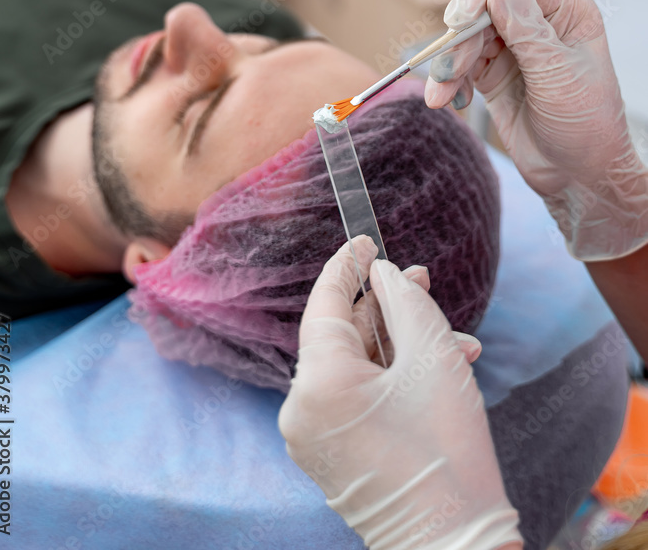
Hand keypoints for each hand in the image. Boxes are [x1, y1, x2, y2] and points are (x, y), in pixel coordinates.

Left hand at [279, 236, 522, 549]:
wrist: (456, 548)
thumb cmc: (447, 450)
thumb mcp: (433, 357)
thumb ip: (405, 300)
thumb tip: (384, 276)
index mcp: (317, 383)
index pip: (326, 304)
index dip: (348, 266)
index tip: (365, 239)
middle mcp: (301, 410)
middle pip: (343, 337)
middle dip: (388, 310)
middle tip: (422, 282)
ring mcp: (312, 438)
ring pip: (355, 369)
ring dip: (400, 348)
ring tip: (455, 341)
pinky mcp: (331, 457)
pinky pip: (355, 399)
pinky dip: (390, 381)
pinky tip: (436, 372)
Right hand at [424, 0, 647, 260]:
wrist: (579, 178)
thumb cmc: (589, 128)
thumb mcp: (559, 76)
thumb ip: (528, 32)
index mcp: (566, 13)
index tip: (460, 19)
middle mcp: (538, 25)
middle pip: (483, 9)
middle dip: (460, 39)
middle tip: (447, 67)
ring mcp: (513, 50)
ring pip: (466, 39)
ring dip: (449, 65)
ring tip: (441, 93)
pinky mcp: (493, 75)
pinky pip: (461, 66)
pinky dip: (450, 81)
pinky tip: (451, 100)